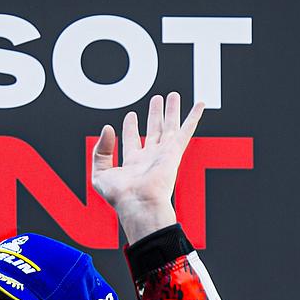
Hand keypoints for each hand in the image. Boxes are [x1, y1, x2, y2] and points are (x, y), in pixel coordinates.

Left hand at [91, 91, 204, 241]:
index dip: (131, 127)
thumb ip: (100, 150)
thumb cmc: (120, 196)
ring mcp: (163, 154)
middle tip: (157, 99)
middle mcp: (150, 158)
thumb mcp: (100, 173)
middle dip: (155, 114)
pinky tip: (199, 105)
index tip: (131, 115)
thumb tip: (107, 129)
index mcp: (133, 163)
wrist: (139, 204)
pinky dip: (194, 116)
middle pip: (154, 130)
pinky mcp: (174, 152)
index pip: (132, 139)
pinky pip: (186, 130)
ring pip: (169, 127)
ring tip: (173, 95)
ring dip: (172, 111)